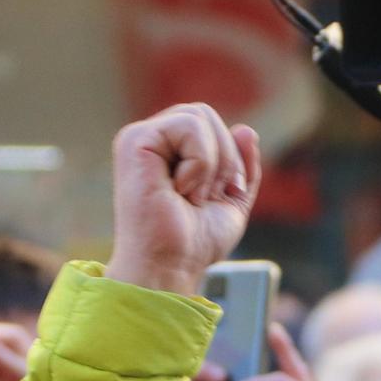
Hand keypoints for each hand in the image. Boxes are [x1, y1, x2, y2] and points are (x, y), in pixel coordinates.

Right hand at [102, 103, 261, 295]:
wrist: (171, 267)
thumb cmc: (194, 243)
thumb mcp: (232, 200)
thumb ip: (243, 165)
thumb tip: (245, 129)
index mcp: (168, 150)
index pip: (209, 123)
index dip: (229, 157)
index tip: (219, 196)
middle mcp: (151, 140)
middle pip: (205, 113)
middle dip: (224, 158)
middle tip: (206, 197)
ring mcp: (139, 138)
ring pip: (200, 115)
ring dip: (212, 163)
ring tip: (191, 195)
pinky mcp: (134, 141)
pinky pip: (190, 126)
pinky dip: (200, 163)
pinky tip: (179, 190)